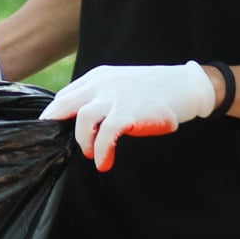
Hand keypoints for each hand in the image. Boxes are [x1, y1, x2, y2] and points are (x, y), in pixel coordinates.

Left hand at [39, 62, 216, 171]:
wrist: (187, 85)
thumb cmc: (152, 89)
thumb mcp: (120, 84)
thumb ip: (100, 96)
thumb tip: (80, 120)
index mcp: (98, 77)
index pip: (66, 95)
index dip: (55, 114)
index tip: (52, 129)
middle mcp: (102, 84)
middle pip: (65, 104)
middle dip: (55, 124)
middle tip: (55, 143)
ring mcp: (115, 97)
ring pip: (83, 120)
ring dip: (83, 140)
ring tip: (89, 153)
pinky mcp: (129, 113)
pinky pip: (105, 135)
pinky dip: (101, 151)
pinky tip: (103, 161)